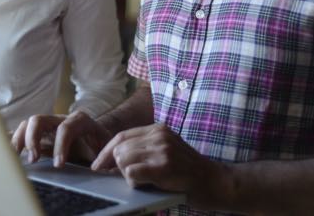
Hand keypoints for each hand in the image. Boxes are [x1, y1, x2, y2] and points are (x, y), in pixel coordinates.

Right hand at [11, 111, 113, 166]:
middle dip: (33, 139)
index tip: (59, 165)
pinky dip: (14, 141)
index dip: (60, 145)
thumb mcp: (108, 147)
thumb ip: (105, 156)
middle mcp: (60, 119)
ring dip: (19, 140)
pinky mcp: (40, 134)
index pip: (65, 128)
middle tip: (34, 159)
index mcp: (80, 121)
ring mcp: (48, 125)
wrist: (98, 137)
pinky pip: (22, 132)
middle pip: (39, 120)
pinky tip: (8, 153)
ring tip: (16, 158)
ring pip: (27, 124)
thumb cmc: (102, 144)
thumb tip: (99, 168)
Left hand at [92, 123, 221, 206]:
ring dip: (127, 175)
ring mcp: (162, 150)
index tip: (97, 166)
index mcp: (158, 129)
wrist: (216, 181)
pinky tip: (146, 185)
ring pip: (123, 160)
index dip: (105, 152)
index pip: (121, 136)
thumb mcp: (167, 150)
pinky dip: (133, 182)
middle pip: (119, 148)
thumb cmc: (188, 171)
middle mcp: (159, 135)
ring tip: (143, 181)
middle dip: (116, 166)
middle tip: (128, 178)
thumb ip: (144, 149)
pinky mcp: (164, 166)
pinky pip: (131, 173)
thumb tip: (113, 160)